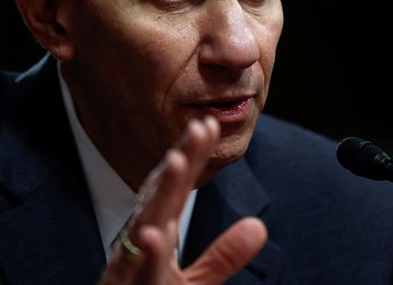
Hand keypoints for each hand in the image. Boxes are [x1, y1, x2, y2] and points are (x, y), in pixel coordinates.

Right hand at [99, 116, 267, 284]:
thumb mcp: (195, 283)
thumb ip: (224, 256)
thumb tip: (259, 226)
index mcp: (159, 231)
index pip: (179, 187)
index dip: (193, 155)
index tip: (210, 124)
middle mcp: (143, 239)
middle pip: (164, 193)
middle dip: (181, 159)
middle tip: (200, 126)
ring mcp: (132, 262)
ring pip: (147, 222)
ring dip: (160, 192)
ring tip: (177, 161)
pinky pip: (137, 270)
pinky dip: (145, 253)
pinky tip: (155, 235)